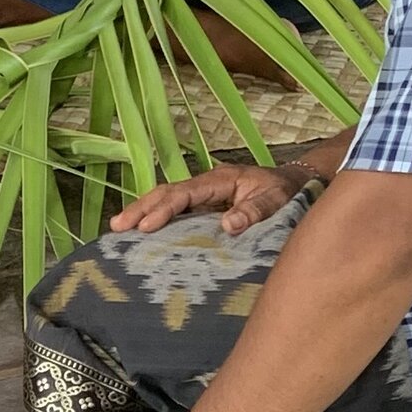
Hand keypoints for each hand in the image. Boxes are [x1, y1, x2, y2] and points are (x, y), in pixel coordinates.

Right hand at [112, 162, 306, 235]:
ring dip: (143, 211)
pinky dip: (156, 218)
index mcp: (220, 179)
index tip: (145, 227)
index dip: (164, 209)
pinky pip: (176, 210)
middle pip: (167, 192)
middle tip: (117, 227)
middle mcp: (207, 184)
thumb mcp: (275, 201)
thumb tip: (227, 225)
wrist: (294, 185)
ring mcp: (204, 195)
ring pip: (167, 199)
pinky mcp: (204, 206)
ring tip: (118, 229)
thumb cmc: (285, 193)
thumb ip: (254, 212)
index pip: (184, 193)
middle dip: (141, 207)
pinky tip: (141, 232)